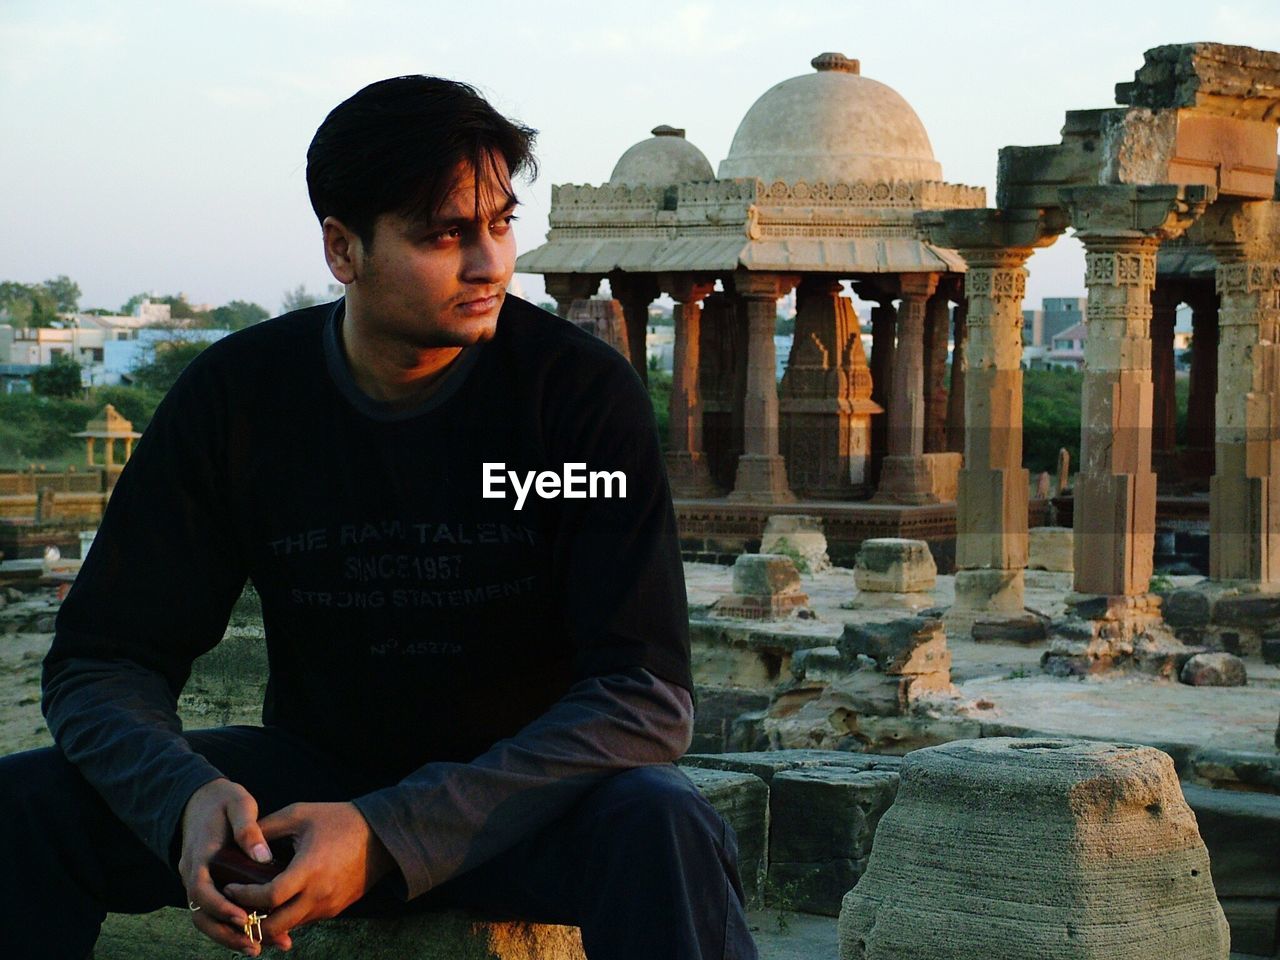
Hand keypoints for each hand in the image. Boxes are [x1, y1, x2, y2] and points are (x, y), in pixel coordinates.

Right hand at [178, 777, 273, 954]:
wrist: (201, 798)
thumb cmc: (224, 800)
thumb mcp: (238, 804)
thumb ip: (248, 828)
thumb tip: (263, 856)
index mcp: (199, 856)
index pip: (201, 890)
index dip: (221, 907)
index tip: (245, 918)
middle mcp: (193, 874)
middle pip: (200, 915)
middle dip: (226, 934)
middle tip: (256, 946)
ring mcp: (199, 882)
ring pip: (206, 919)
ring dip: (230, 937)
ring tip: (260, 948)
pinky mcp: (209, 886)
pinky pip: (215, 913)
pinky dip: (232, 927)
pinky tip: (257, 934)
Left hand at [224, 801, 395, 950]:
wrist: (382, 835)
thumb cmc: (339, 819)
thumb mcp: (299, 814)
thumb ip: (266, 829)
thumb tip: (236, 844)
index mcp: (309, 870)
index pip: (267, 898)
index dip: (243, 896)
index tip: (229, 887)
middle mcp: (319, 895)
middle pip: (274, 926)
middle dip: (249, 921)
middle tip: (234, 907)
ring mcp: (328, 906)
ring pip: (288, 927)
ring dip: (267, 921)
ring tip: (251, 906)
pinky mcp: (335, 910)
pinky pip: (303, 920)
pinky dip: (286, 916)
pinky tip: (277, 902)